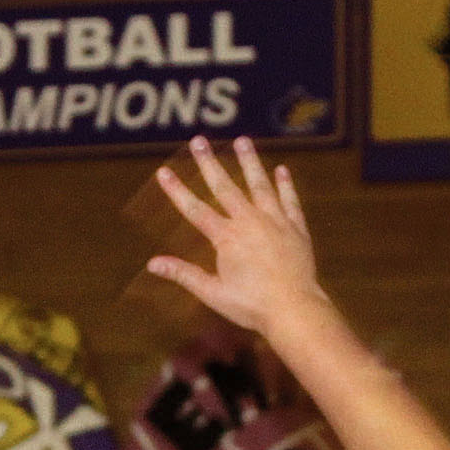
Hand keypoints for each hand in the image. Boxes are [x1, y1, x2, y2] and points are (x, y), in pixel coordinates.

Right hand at [144, 135, 329, 337]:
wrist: (295, 310)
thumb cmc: (252, 306)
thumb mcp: (212, 293)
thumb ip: (184, 274)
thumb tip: (152, 263)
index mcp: (227, 238)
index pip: (195, 209)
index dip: (177, 190)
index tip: (163, 171)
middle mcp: (250, 222)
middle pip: (225, 187)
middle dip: (209, 162)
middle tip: (199, 140)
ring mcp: (275, 222)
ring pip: (260, 185)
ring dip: (249, 162)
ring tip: (242, 140)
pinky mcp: (296, 229)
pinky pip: (289, 201)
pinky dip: (285, 185)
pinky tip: (281, 170)